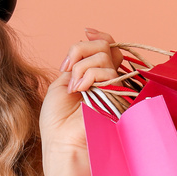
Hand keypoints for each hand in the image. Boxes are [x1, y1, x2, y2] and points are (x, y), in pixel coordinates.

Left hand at [40, 28, 122, 165]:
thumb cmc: (57, 121)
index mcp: (93, 76)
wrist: (62, 143)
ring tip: (75, 87)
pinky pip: (108, 71)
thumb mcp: (61, 83)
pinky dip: (90, 75)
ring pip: (105, 55)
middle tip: (69, 68)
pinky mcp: (120, 95)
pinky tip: (81, 89)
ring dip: (83, 67)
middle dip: (81, 50)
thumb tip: (86, 42)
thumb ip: (76, 63)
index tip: (85, 32)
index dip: (97, 36)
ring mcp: (114, 86)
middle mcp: (106, 79)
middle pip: (105, 45)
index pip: (105, 46)